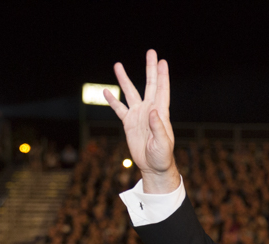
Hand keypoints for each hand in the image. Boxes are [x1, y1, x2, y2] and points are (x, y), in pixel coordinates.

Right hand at [105, 49, 179, 192]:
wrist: (153, 166)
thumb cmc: (162, 157)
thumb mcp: (162, 144)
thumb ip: (158, 127)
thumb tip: (152, 111)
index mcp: (161, 113)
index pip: (162, 90)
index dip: (162, 76)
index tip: (162, 61)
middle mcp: (150, 110)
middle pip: (150, 85)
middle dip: (150, 69)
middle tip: (151, 52)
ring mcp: (138, 115)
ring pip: (130, 93)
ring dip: (124, 80)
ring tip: (117, 65)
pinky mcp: (129, 123)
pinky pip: (119, 109)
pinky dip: (112, 100)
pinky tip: (105, 91)